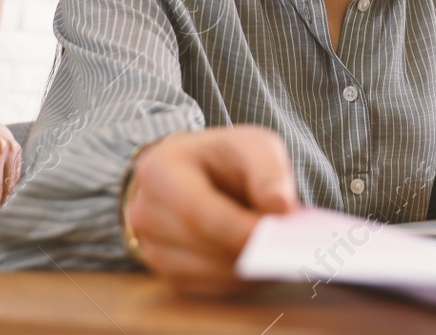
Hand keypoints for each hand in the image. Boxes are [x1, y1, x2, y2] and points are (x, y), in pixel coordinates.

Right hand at [125, 126, 298, 295]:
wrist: (197, 174)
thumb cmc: (225, 158)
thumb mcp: (252, 145)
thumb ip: (268, 170)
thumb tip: (281, 207)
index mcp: (159, 171)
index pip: (196, 212)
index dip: (236, 229)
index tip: (274, 237)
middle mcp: (145, 214)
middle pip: (202, 245)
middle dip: (249, 249)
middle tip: (290, 247)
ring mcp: (152, 249)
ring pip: (209, 273)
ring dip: (250, 268)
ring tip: (281, 250)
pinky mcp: (168, 276)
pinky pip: (211, 289)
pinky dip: (242, 280)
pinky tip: (264, 263)